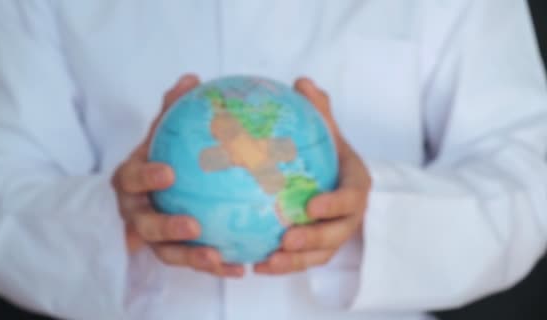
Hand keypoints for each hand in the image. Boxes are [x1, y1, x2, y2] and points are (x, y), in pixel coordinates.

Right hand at [112, 74, 244, 277]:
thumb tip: (190, 78)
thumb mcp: (158, 137)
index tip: (168, 173)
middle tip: (193, 224)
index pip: (132, 178)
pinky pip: (189, 262)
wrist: (139, 195)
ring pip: (166, 252)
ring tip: (219, 258)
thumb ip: (170, 112)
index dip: (146, 176)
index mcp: (130, 181)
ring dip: (191, 257)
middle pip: (144, 225)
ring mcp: (149, 237)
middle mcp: (135, 212)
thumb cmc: (154, 160)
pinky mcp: (168, 253)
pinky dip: (213, 267)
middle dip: (166, 226)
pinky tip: (240, 268)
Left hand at [254, 78, 371, 274]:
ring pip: (320, 254)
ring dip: (296, 261)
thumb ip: (319, 109)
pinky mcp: (319, 248)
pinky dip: (283, 267)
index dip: (335, 203)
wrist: (337, 177)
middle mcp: (349, 215)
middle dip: (314, 239)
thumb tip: (301, 82)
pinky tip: (256, 266)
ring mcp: (335, 234)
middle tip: (287, 238)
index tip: (312, 204)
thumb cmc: (330, 152)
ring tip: (268, 262)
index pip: (351, 197)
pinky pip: (303, 261)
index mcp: (355, 186)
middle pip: (337, 233)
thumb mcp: (328, 130)